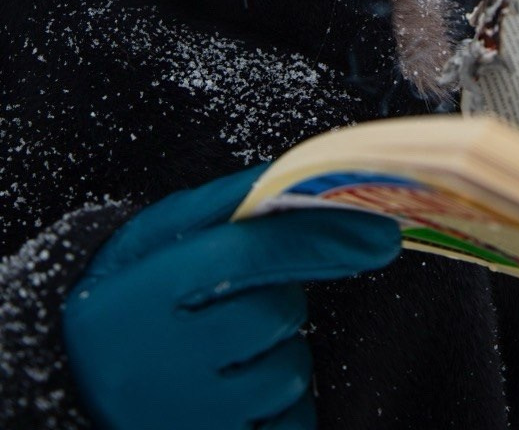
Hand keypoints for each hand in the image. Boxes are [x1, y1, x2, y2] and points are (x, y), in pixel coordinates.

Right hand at [63, 167, 399, 428]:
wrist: (72, 377)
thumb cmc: (126, 295)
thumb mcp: (156, 235)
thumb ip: (227, 202)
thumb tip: (300, 179)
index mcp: (143, 291)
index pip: (248, 254)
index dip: (320, 237)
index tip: (380, 232)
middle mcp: (159, 362)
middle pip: (276, 315)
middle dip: (277, 298)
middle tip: (236, 301)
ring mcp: (187, 420)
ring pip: (288, 371)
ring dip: (276, 353)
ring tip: (224, 352)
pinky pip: (289, 423)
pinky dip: (279, 405)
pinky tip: (234, 392)